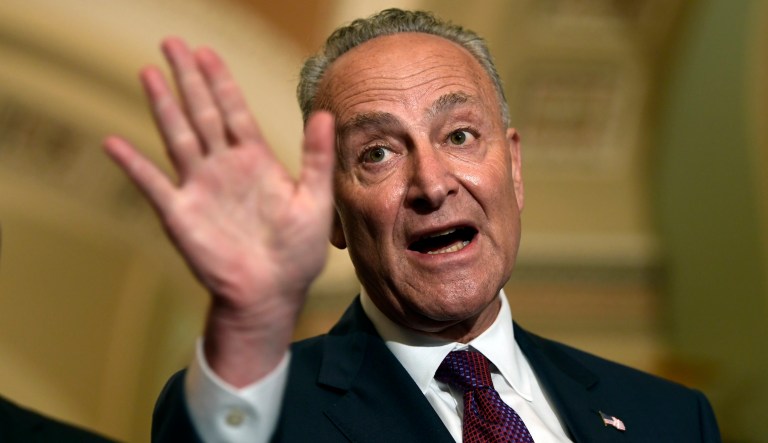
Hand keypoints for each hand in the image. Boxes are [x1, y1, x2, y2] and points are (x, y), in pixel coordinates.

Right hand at [103, 38, 334, 385]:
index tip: (206, 53)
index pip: (234, 111)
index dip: (221, 82)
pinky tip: (114, 143)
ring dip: (163, 106)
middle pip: (203, 113)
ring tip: (149, 73)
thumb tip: (327, 113)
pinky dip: (133, 165)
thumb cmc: (297, 252)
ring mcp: (200, 188)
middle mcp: (224, 168)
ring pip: (177, 137)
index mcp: (255, 161)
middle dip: (188, 79)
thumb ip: (316, 157)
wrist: (271, 294)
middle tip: (171, 43)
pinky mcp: (180, 214)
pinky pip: (152, 185)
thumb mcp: (315, 201)